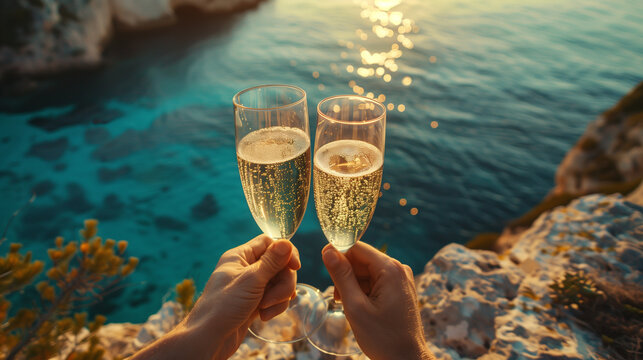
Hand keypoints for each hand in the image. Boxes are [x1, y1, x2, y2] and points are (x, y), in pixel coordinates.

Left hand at [187, 234, 299, 358]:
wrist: (209, 339)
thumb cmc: (223, 307)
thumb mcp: (251, 280)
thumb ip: (271, 261)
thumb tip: (286, 242)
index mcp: (240, 256)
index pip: (269, 242)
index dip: (285, 252)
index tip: (295, 267)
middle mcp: (246, 268)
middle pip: (279, 265)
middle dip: (282, 283)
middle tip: (274, 298)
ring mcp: (251, 286)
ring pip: (279, 283)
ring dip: (278, 297)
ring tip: (265, 309)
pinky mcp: (255, 302)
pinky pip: (275, 298)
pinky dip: (274, 307)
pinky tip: (263, 316)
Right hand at [322, 242, 433, 359]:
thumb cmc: (383, 338)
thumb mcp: (355, 306)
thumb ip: (341, 276)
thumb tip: (328, 251)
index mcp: (390, 269)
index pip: (357, 247)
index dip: (337, 253)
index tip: (324, 268)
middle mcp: (399, 269)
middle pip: (362, 258)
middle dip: (346, 273)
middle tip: (338, 297)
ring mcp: (401, 279)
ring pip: (367, 270)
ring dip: (353, 283)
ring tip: (348, 305)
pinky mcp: (400, 289)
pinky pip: (375, 280)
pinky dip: (363, 290)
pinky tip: (358, 306)